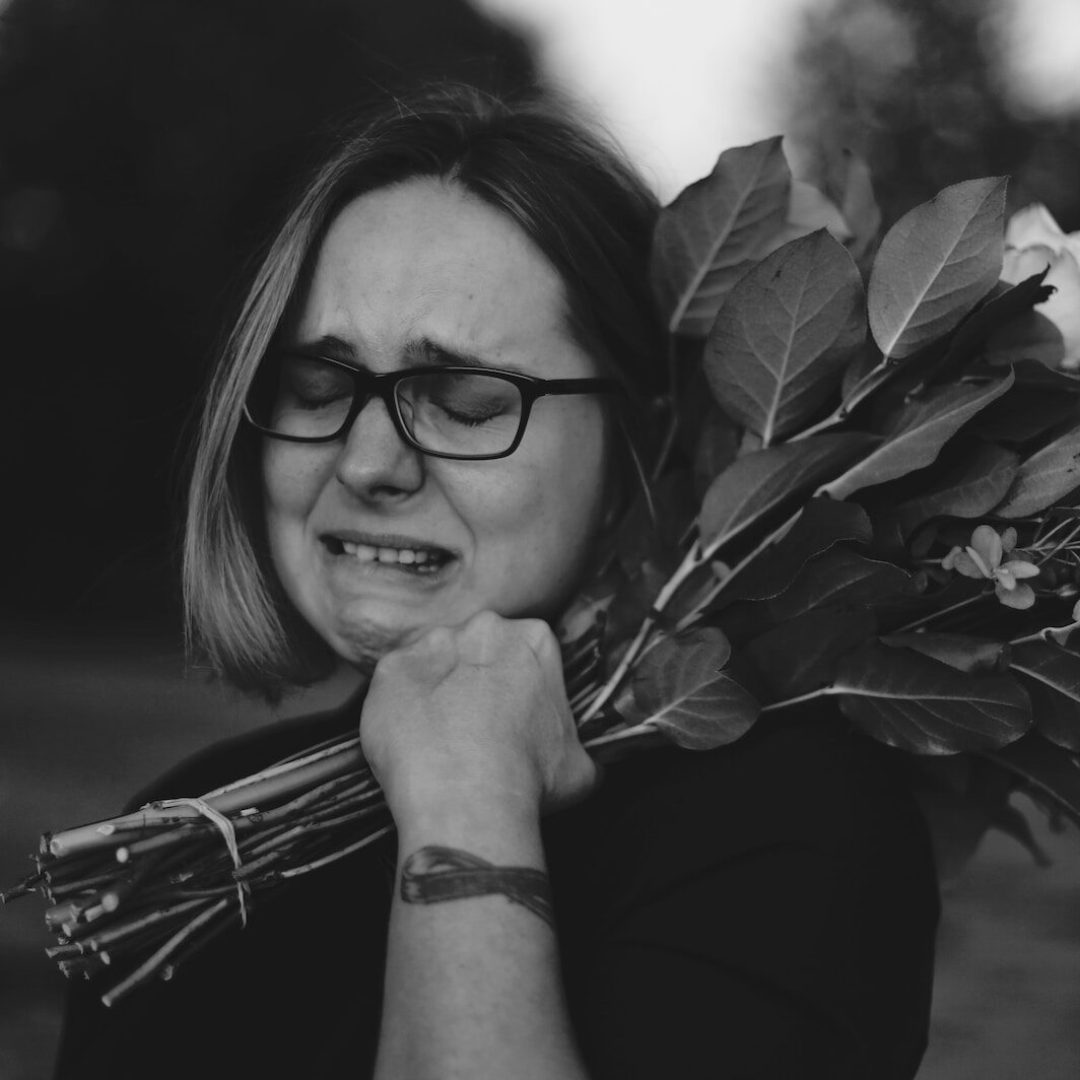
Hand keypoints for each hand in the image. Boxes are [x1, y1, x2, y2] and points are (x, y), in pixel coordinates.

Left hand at [359, 611, 597, 824]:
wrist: (469, 800)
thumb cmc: (528, 782)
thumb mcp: (581, 766)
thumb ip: (582, 749)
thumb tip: (585, 763)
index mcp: (535, 639)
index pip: (524, 649)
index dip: (517, 683)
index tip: (511, 711)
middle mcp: (484, 629)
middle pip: (477, 647)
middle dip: (475, 677)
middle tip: (474, 723)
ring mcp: (433, 645)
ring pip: (434, 662)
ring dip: (436, 689)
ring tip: (440, 736)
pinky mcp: (391, 670)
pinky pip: (395, 684)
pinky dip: (400, 707)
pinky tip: (413, 740)